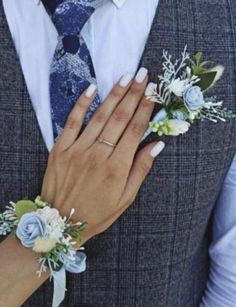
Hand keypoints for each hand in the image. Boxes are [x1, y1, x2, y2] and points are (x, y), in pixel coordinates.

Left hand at [41, 68, 164, 245]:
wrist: (61, 222)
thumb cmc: (98, 213)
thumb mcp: (125, 198)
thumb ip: (141, 170)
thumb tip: (157, 145)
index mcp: (117, 167)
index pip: (135, 131)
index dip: (145, 110)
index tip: (153, 93)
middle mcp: (98, 154)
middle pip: (119, 118)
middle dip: (134, 95)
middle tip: (143, 75)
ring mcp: (77, 149)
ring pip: (99, 116)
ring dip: (114, 94)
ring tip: (126, 77)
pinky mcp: (60, 149)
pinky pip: (71, 121)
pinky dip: (82, 104)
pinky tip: (93, 89)